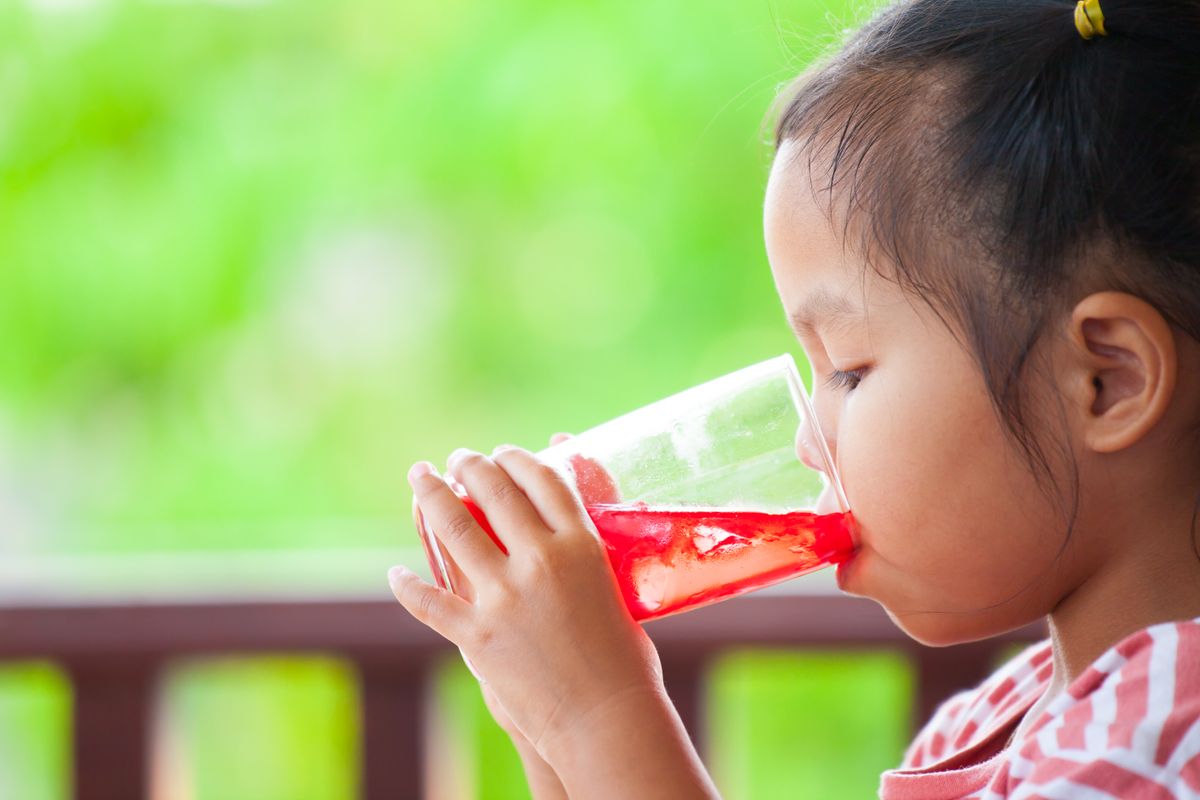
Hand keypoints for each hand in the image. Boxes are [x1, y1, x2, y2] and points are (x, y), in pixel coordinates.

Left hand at [391, 439, 662, 763]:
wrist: (606, 717)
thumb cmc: (624, 660)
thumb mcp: (614, 591)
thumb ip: (587, 558)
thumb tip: (574, 533)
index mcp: (582, 545)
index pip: (544, 480)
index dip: (518, 458)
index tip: (502, 451)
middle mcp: (541, 560)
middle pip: (496, 492)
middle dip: (469, 465)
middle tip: (458, 458)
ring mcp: (504, 597)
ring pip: (454, 528)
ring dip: (431, 494)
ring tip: (421, 476)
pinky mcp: (477, 635)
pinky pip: (429, 600)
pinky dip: (407, 585)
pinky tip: (397, 573)